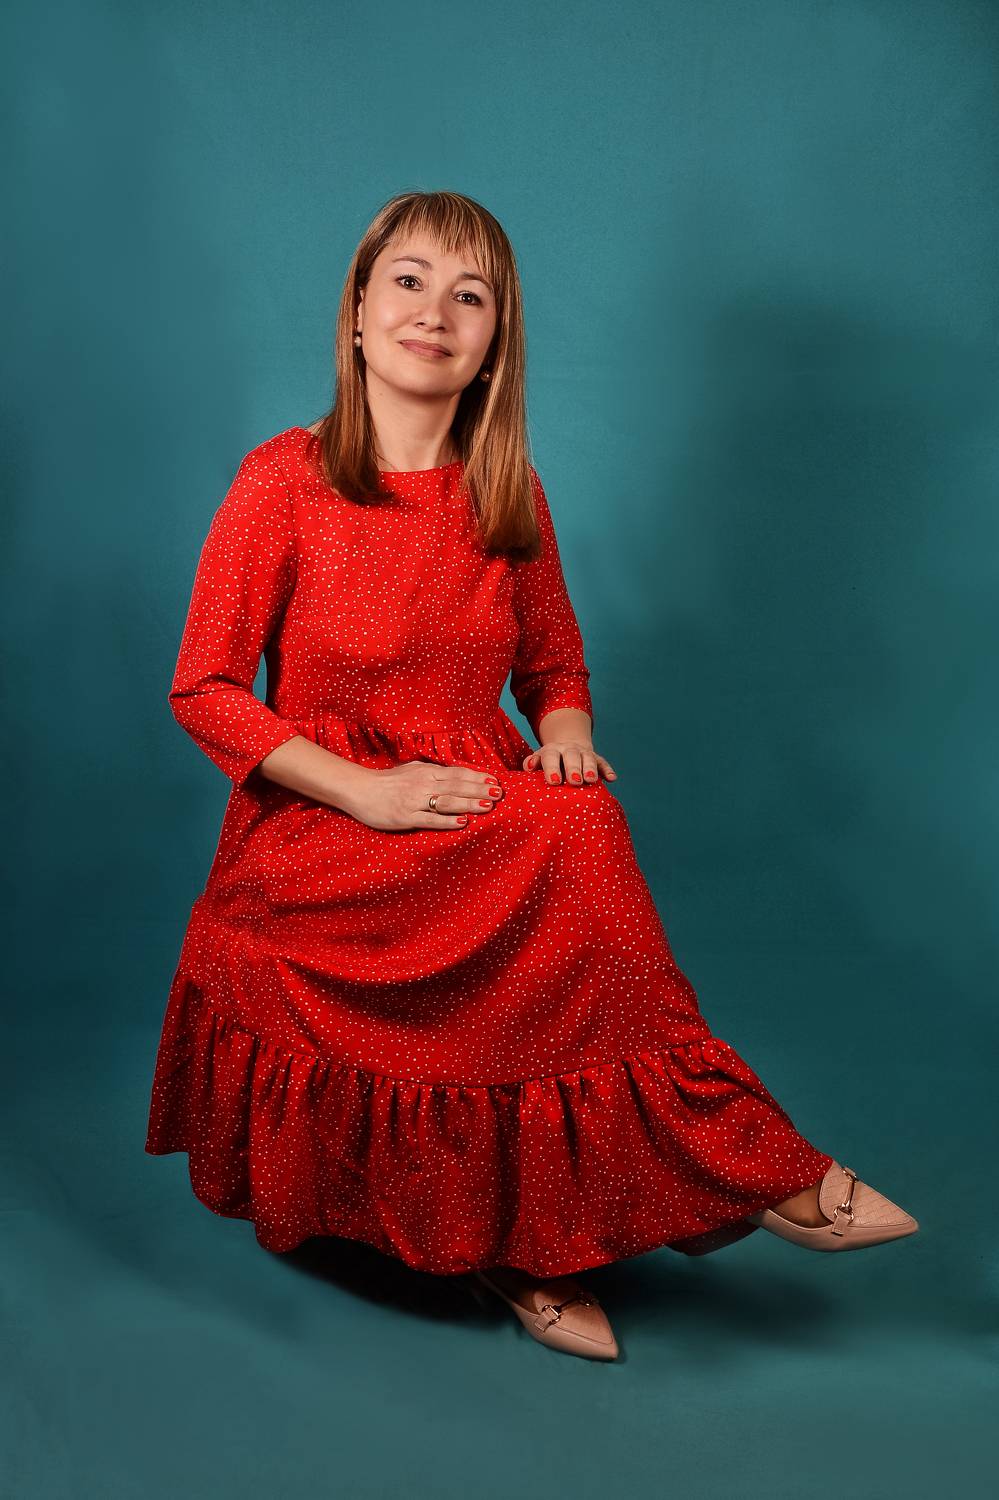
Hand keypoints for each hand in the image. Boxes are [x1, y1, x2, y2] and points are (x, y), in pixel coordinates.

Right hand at [341, 760, 503, 830]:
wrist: (359, 789)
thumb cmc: (387, 781)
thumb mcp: (412, 770)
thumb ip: (433, 771)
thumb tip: (456, 773)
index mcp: (426, 772)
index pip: (457, 773)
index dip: (477, 777)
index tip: (495, 781)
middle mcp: (423, 784)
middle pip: (456, 787)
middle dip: (479, 790)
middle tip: (499, 794)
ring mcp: (414, 801)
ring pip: (446, 802)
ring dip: (468, 804)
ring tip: (487, 807)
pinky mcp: (405, 817)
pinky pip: (430, 819)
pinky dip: (447, 821)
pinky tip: (462, 822)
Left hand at [521, 739, 616, 786]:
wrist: (567, 746)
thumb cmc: (549, 761)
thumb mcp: (539, 759)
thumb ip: (532, 762)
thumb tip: (528, 767)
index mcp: (552, 750)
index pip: (551, 756)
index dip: (552, 768)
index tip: (554, 781)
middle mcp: (568, 749)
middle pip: (571, 756)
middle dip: (573, 768)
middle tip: (574, 781)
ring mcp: (584, 753)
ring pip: (588, 758)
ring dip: (590, 768)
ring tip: (591, 780)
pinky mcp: (596, 759)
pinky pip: (603, 763)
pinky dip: (607, 770)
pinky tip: (612, 778)